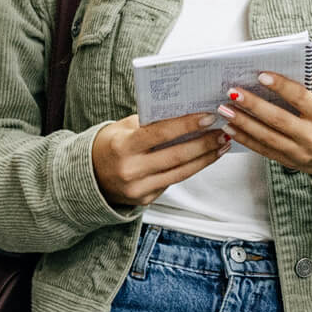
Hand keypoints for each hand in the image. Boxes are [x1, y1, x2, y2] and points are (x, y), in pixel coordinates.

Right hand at [91, 112, 227, 208]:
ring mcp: (138, 188)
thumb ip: (149, 122)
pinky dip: (192, 168)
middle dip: (204, 143)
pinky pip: (173, 181)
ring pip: (181, 172)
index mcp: (123, 146)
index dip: (186, 125)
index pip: (160, 133)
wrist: (88, 176)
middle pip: (176, 156)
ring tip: (222, 144)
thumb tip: (184, 112)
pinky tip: (205, 158)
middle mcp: (131, 170)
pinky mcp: (145, 200)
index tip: (208, 117)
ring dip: (205, 158)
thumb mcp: (122, 128)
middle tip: (223, 131)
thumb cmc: (109, 145)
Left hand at [219, 73, 311, 185]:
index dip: (281, 86)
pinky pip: (265, 151)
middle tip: (233, 92)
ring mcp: (300, 153)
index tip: (262, 75)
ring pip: (267, 138)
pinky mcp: (291, 162)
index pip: (301, 99)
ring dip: (243, 123)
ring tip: (225, 110)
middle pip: (278, 120)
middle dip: (253, 106)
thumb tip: (292, 70)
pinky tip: (231, 129)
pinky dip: (246, 140)